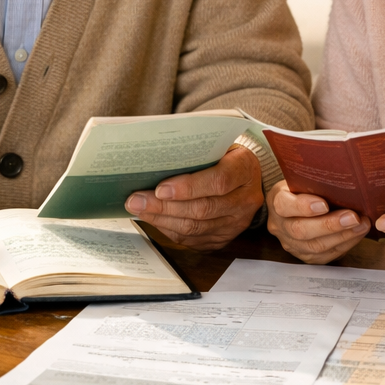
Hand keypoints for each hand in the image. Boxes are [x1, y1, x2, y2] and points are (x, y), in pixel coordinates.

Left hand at [124, 145, 263, 249]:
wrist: (247, 176)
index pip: (218, 181)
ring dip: (163, 220)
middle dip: (165, 207)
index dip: (188, 187)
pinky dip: (170, 230)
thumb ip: (194, 153)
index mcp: (245, 169)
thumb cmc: (224, 155)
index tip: (160, 189)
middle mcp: (245, 199)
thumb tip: (153, 162)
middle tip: (136, 201)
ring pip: (196, 228)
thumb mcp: (217, 145)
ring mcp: (237, 223)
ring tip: (139, 209)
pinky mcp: (225, 238)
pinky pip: (194, 239)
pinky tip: (154, 219)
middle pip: (203, 209)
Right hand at [266, 180, 369, 263]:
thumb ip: (314, 181)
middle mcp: (279, 225)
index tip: (324, 204)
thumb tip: (342, 179)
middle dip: (330, 225)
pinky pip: (324, 256)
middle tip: (353, 217)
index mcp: (276, 201)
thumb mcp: (301, 179)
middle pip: (301, 230)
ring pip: (314, 246)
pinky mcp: (304, 256)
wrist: (294, 206)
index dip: (303, 207)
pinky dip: (344, 245)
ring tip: (361, 225)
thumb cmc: (302, 188)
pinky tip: (357, 235)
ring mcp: (290, 244)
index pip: (284, 205)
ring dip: (342, 236)